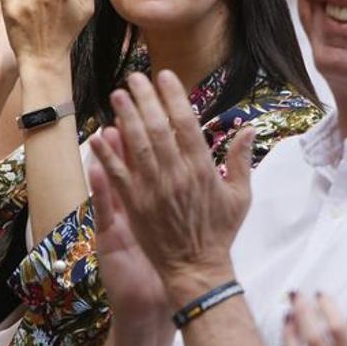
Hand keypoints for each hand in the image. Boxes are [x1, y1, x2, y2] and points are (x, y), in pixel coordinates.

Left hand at [87, 70, 254, 305]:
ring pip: (136, 146)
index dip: (174, 97)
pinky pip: (118, 176)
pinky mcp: (135, 206)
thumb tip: (248, 128)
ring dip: (125, 118)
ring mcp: (153, 190)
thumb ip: (242, 160)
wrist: (196, 269)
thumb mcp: (240, 196)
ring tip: (117, 95)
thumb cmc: (220, 233)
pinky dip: (107, 156)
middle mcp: (176, 175)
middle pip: (157, 128)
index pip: (186, 124)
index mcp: (203, 169)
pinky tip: (98, 136)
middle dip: (145, 99)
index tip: (165, 77)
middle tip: (134, 78)